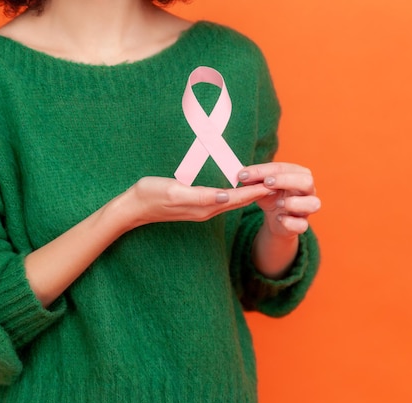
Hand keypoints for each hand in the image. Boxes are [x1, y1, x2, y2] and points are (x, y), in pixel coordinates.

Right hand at [114, 176, 274, 229]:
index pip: (237, 198)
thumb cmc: (151, 195)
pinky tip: (238, 190)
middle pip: (239, 201)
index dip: (256, 190)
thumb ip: (201, 196)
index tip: (275, 183)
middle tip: (279, 184)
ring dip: (249, 194)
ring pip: (232, 202)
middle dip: (258, 193)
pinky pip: (221, 201)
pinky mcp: (194, 206)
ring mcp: (200, 210)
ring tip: (266, 186)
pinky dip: (235, 195)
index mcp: (205, 206)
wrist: (133, 208)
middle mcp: (206, 210)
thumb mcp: (175, 191)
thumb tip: (226, 197)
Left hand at [238, 162, 320, 236]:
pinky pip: (302, 225)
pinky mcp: (302, 225)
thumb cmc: (271, 196)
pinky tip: (279, 218)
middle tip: (266, 183)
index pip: (285, 168)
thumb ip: (254, 179)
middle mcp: (307, 190)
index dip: (265, 170)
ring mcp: (307, 209)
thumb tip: (242, 174)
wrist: (276, 220)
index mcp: (298, 175)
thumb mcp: (261, 186)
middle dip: (285, 180)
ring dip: (293, 202)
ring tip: (278, 203)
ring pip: (313, 204)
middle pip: (307, 181)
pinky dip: (290, 222)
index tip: (245, 174)